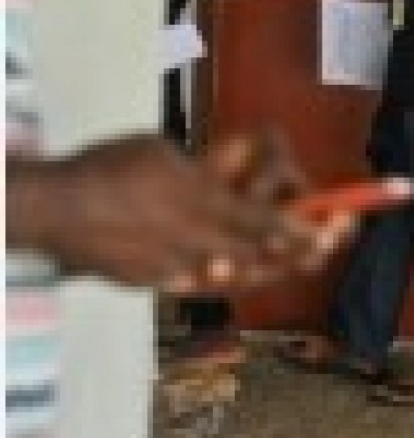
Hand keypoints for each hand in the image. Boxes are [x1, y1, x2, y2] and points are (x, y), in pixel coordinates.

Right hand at [44, 133, 351, 292]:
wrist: (52, 210)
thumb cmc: (109, 167)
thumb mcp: (164, 153)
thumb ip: (206, 172)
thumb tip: (238, 175)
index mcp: (198, 201)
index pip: (263, 220)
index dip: (304, 226)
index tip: (338, 223)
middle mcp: (192, 240)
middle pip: (261, 252)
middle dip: (305, 246)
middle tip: (336, 236)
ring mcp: (173, 268)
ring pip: (239, 272)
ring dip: (276, 262)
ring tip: (309, 250)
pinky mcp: (153, 284)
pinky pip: (203, 282)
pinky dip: (229, 273)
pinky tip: (244, 264)